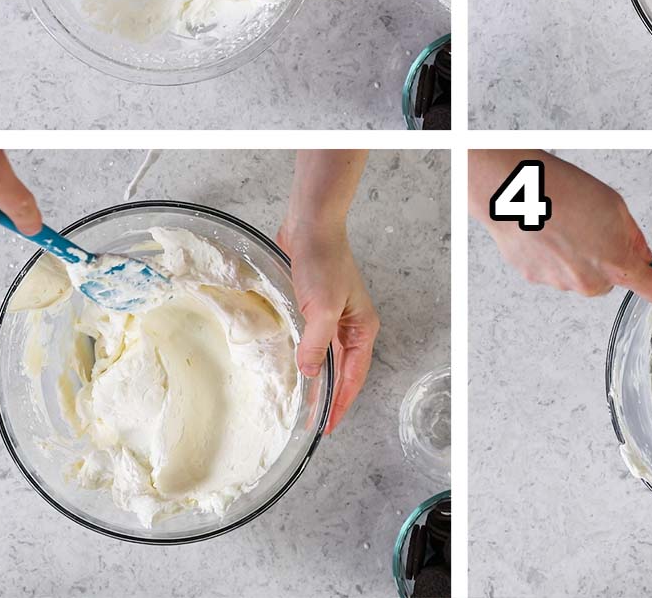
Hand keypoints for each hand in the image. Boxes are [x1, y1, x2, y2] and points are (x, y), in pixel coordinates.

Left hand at [277, 222, 379, 433]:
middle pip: (342, 371)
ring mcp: (333, 316)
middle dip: (329, 396)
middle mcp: (351, 326)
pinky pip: (312, 341)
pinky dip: (304, 356)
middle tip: (311, 421)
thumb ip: (316, 344)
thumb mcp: (322, 308)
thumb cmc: (323, 261)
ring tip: (301, 400)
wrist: (311, 225)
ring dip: (316, 378)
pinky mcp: (315, 306)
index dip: (340, 404)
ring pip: (326, 357)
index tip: (326, 426)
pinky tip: (290, 365)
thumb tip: (309, 374)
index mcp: (362, 329)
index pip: (353, 377)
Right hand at [471, 151, 651, 301]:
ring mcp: (559, 283)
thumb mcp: (614, 205)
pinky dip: (550, 255)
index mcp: (616, 264)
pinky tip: (544, 230)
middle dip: (605, 259)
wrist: (514, 191)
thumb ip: (631, 236)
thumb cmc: (561, 190)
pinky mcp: (534, 278)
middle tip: (591, 227)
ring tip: (561, 224)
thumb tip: (640, 253)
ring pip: (578, 275)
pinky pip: (552, 270)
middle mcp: (589, 282)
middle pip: (609, 280)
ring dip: (574, 256)